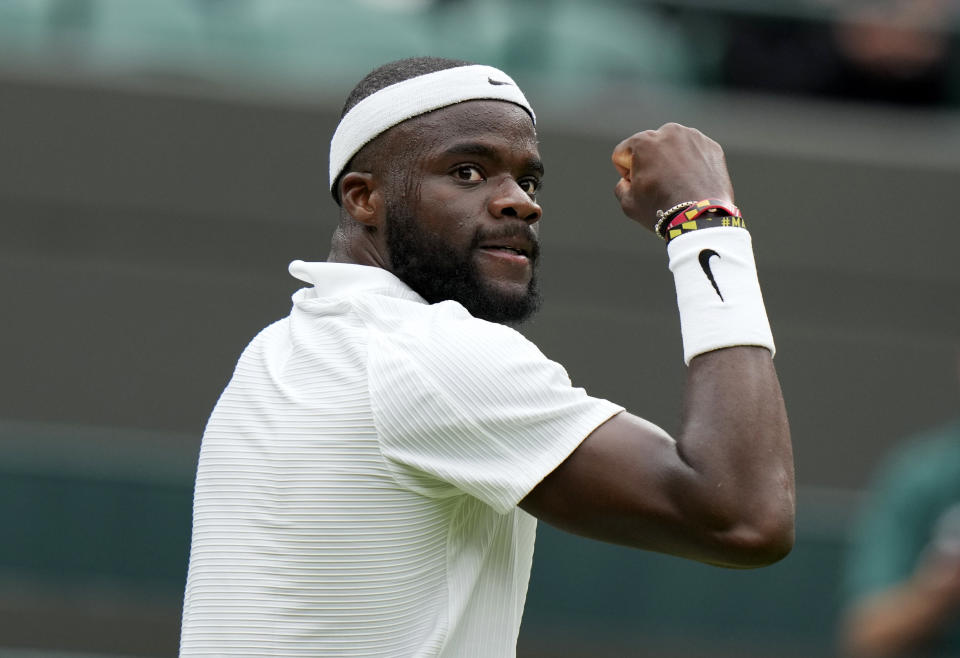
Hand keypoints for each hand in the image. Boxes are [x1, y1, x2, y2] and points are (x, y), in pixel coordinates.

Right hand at [612, 123, 734, 231]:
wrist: (701, 219)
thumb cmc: (662, 210)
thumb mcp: (628, 203)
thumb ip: (621, 186)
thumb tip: (629, 180)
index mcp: (643, 141)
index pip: (622, 154)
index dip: (627, 174)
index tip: (641, 188)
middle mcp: (668, 131)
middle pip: (649, 147)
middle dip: (650, 163)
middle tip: (660, 187)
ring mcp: (693, 137)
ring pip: (673, 147)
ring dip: (672, 161)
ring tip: (678, 185)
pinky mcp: (711, 146)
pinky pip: (695, 152)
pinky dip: (692, 164)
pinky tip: (693, 183)